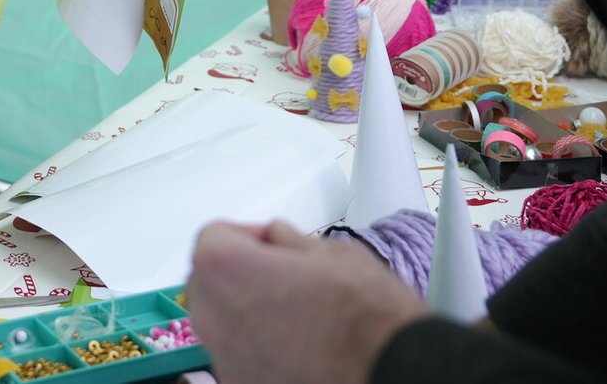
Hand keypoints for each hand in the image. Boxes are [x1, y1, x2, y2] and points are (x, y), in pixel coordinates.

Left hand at [188, 220, 427, 383]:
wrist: (394, 375)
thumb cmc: (367, 317)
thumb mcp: (334, 252)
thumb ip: (291, 241)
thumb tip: (279, 240)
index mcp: (225, 268)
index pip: (216, 237)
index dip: (252, 239)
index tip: (277, 249)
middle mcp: (212, 315)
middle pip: (213, 282)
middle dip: (245, 276)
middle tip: (289, 281)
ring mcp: (224, 359)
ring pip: (225, 323)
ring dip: (252, 314)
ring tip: (303, 319)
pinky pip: (242, 358)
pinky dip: (263, 351)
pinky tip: (303, 351)